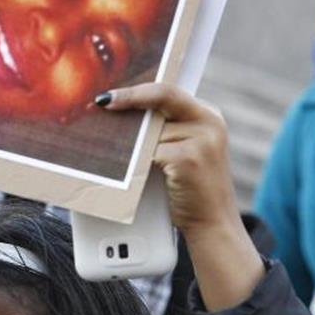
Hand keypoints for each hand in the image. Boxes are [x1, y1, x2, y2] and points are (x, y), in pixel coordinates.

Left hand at [99, 82, 263, 309]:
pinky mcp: (189, 158)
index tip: (109, 97)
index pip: (168, 90)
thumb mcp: (184, 152)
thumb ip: (166, 131)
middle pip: (160, 99)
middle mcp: (209, 122)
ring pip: (150, 131)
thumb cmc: (191, 191)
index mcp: (208, 116)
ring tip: (120, 156)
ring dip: (132, 144)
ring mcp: (202, 139)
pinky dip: (138, 163)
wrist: (213, 224)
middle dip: (128, 101)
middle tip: (101, 106)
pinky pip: (150, 153)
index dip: (136, 91)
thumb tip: (122, 118)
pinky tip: (134, 173)